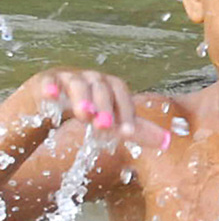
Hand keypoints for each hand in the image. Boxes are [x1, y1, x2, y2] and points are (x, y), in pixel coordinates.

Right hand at [37, 70, 169, 149]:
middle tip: (106, 127)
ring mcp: (69, 78)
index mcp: (110, 86)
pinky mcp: (47, 81)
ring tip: (84, 115)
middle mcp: (92, 78)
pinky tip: (51, 96)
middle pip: (101, 89)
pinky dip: (50, 87)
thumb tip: (169, 142)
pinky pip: (49, 82)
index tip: (128, 134)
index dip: (126, 112)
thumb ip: (138, 131)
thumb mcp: (114, 120)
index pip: (122, 95)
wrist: (55, 97)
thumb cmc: (91, 108)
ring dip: (82, 99)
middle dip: (105, 107)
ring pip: (77, 84)